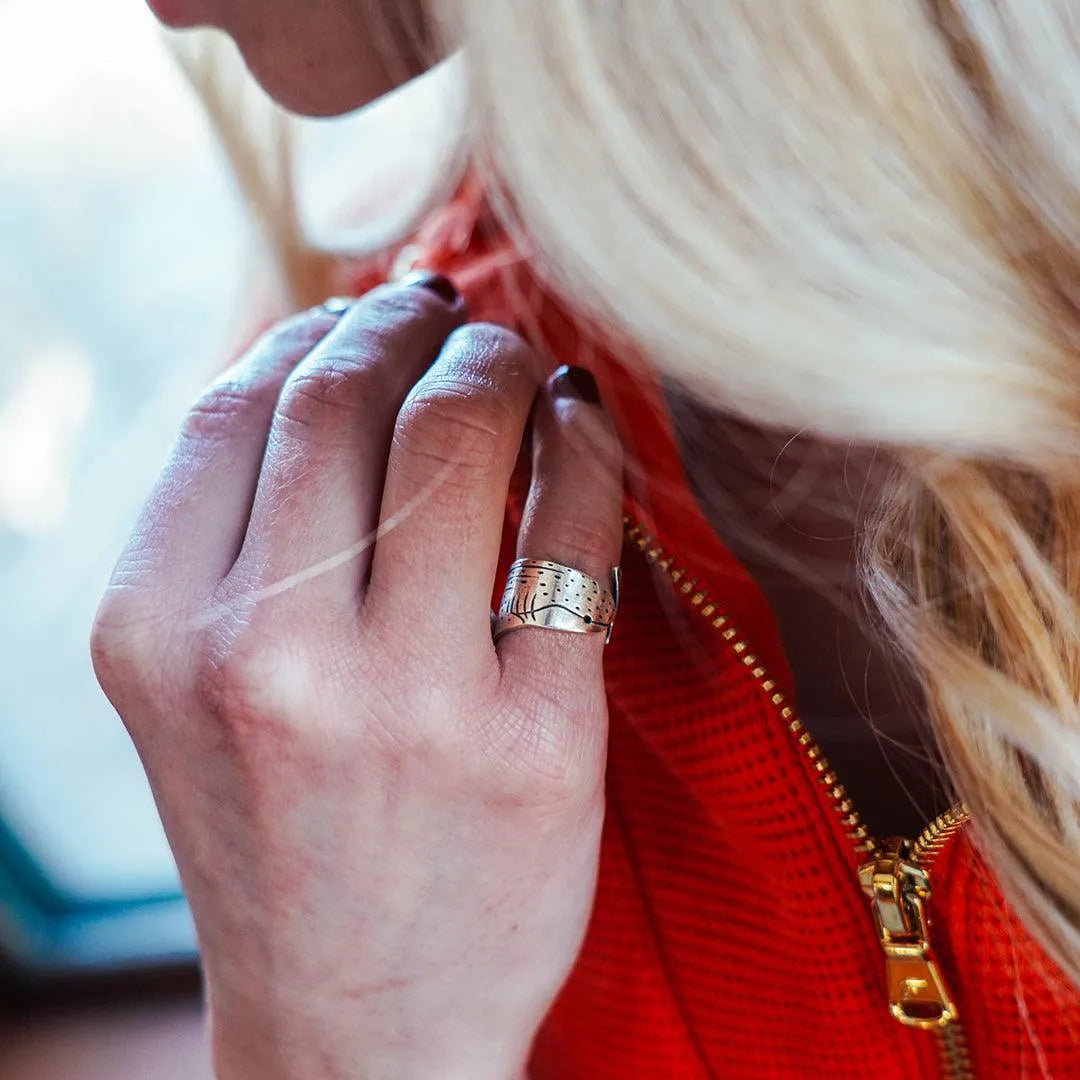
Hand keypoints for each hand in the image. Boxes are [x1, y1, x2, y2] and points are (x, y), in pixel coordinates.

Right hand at [91, 275, 623, 1079]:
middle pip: (348, 399)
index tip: (367, 313)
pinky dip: (585, 450)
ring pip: (460, 438)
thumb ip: (239, 532)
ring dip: (499, 368)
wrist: (358, 1016)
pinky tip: (580, 428)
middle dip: (414, 328)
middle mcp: (266, 658)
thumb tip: (331, 359)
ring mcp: (407, 703)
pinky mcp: (535, 742)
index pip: (238, 406)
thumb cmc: (280, 834)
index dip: (317, 330)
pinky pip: (572, 534)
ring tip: (518, 365)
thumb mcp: (201, 688)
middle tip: (455, 320)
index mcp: (159, 633)